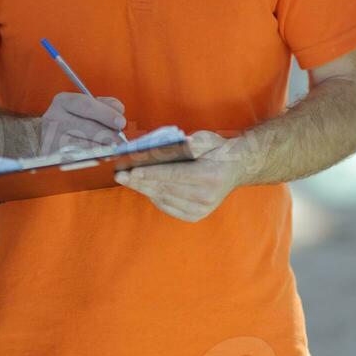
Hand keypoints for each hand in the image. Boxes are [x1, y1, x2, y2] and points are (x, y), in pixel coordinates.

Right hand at [39, 93, 125, 155]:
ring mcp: (52, 138)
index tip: (121, 122)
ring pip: (85, 145)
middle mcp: (54, 118)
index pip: (87, 106)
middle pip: (87, 127)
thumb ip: (104, 104)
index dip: (106, 114)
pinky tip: (102, 155)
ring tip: (114, 148)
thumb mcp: (84, 106)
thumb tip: (119, 110)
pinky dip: (94, 156)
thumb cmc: (71, 119)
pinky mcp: (54, 156)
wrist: (44, 137)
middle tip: (121, 140)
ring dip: (103, 147)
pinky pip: (80, 157)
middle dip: (109, 134)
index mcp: (63, 101)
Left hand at [114, 130, 243, 221]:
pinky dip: (154, 197)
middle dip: (141, 181)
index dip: (151, 173)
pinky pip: (168, 207)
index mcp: (209, 176)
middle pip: (165, 188)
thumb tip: (171, 147)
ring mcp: (201, 209)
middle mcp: (206, 196)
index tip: (132, 170)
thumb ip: (191, 142)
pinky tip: (145, 187)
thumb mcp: (207, 138)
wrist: (235, 169)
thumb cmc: (217, 150)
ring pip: (164, 199)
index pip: (174, 175)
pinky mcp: (196, 216)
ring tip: (128, 180)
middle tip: (121, 175)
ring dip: (144, 189)